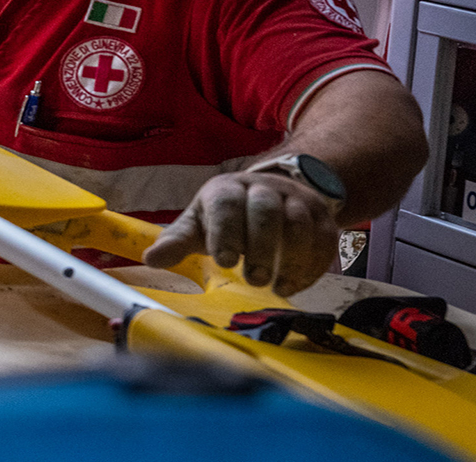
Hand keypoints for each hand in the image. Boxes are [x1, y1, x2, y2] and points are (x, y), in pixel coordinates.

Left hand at [142, 170, 339, 295]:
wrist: (272, 193)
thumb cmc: (226, 216)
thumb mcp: (198, 224)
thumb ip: (177, 242)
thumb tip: (151, 259)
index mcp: (225, 189)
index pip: (227, 203)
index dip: (226, 231)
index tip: (225, 262)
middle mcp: (262, 187)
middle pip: (265, 210)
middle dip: (260, 246)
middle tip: (254, 280)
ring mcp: (295, 199)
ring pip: (299, 222)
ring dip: (290, 258)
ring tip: (278, 288)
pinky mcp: (321, 215)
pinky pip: (324, 237)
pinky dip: (313, 264)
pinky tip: (297, 285)